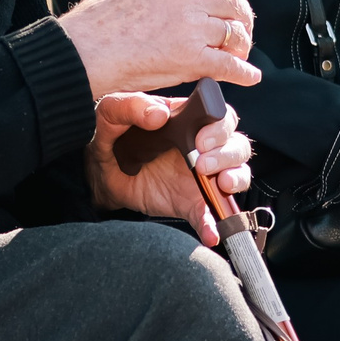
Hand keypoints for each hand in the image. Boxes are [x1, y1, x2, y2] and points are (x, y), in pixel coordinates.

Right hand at [56, 0, 263, 96]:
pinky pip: (229, 64)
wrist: (79, 53)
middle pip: (230, 3)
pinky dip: (244, 72)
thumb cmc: (91, 25)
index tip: (228, 9)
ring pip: (233, 33)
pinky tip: (250, 77)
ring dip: (242, 46)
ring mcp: (188, 26)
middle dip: (241, 20)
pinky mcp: (190, 57)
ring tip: (241, 56)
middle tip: (241, 35)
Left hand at [84, 92, 252, 244]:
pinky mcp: (193, 203)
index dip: (220, 126)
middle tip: (202, 164)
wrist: (101, 178)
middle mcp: (202, 147)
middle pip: (237, 145)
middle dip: (228, 154)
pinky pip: (213, 214)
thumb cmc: (109, 139)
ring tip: (220, 185)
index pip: (221, 116)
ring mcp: (202, 176)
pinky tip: (212, 233)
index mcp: (187, 120)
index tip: (200, 140)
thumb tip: (158, 114)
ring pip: (238, 174)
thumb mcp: (109, 116)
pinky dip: (216, 224)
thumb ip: (128, 107)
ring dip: (236, 179)